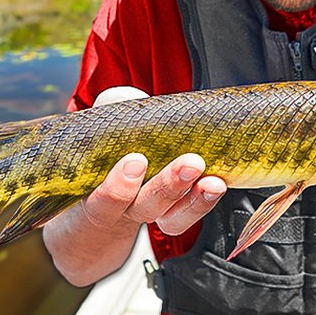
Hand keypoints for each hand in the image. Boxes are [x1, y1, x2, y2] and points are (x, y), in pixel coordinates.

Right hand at [78, 86, 225, 235]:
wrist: (112, 191)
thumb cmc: (104, 154)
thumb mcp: (100, 130)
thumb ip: (109, 111)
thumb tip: (125, 96)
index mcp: (98, 196)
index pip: (104, 201)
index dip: (118, 187)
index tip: (136, 160)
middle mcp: (125, 210)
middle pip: (145, 206)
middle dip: (168, 186)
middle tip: (190, 164)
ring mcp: (152, 213)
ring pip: (171, 218)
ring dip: (195, 199)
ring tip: (213, 181)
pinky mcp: (176, 212)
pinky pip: (189, 215)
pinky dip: (205, 201)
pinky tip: (217, 185)